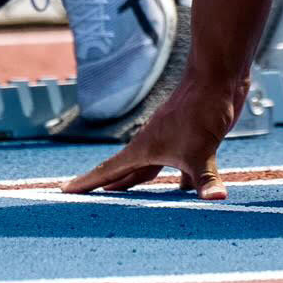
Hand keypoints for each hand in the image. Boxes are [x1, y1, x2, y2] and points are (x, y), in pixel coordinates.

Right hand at [62, 73, 248, 199]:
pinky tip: (185, 193)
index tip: (64, 191)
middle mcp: (154, 145)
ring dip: (142, 186)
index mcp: (145, 148)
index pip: (109, 171)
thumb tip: (217, 201)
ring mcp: (172, 141)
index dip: (87, 183)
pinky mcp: (192, 138)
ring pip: (152, 170)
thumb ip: (205, 179)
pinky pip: (180, 167)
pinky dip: (180, 183)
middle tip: (88, 205)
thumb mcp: (202, 149)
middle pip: (126, 173)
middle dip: (110, 189)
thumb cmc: (202, 109)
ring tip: (130, 204)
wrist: (218, 77)